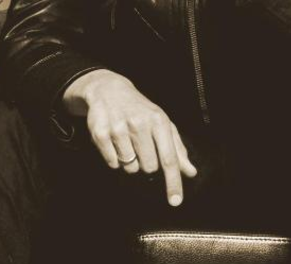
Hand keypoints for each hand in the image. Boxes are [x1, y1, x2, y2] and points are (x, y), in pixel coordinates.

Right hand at [63, 70, 196, 206]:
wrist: (109, 90)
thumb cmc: (140, 110)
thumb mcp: (162, 124)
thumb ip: (177, 149)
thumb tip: (190, 172)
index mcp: (158, 121)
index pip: (169, 159)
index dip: (173, 182)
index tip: (175, 201)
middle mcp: (139, 124)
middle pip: (149, 167)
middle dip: (147, 163)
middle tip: (141, 147)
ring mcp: (118, 128)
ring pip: (129, 166)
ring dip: (130, 161)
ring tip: (126, 143)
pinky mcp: (100, 133)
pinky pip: (112, 162)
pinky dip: (114, 158)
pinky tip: (114, 143)